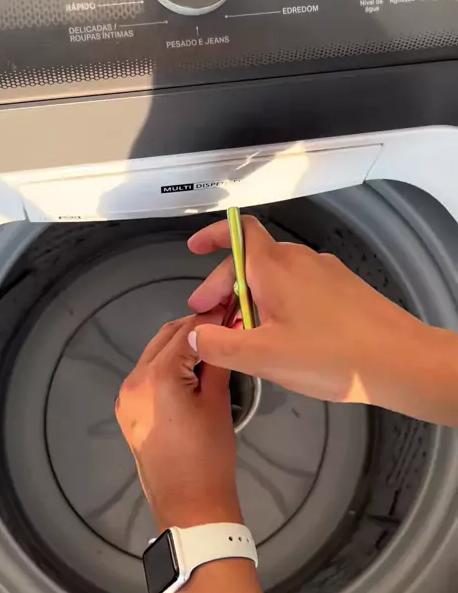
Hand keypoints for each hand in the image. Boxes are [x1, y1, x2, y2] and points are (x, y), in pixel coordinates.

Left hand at [115, 314, 241, 531]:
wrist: (189, 506)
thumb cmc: (209, 457)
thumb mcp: (218, 402)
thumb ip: (218, 359)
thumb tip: (228, 328)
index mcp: (157, 376)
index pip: (187, 332)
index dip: (212, 317)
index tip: (231, 306)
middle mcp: (134, 380)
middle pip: (165, 338)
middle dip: (193, 328)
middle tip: (223, 323)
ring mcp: (126, 396)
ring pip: (154, 354)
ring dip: (179, 345)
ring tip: (211, 345)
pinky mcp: (127, 410)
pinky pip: (147, 375)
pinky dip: (167, 365)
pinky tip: (190, 368)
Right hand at [187, 216, 436, 413]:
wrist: (399, 361)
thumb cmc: (331, 356)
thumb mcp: (263, 357)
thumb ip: (221, 345)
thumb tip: (197, 335)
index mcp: (274, 267)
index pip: (237, 231)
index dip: (213, 234)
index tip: (194, 249)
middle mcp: (299, 260)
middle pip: (250, 260)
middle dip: (225, 287)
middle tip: (211, 320)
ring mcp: (324, 272)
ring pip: (275, 276)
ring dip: (252, 298)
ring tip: (244, 336)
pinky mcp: (342, 288)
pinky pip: (299, 286)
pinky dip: (279, 303)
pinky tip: (282, 337)